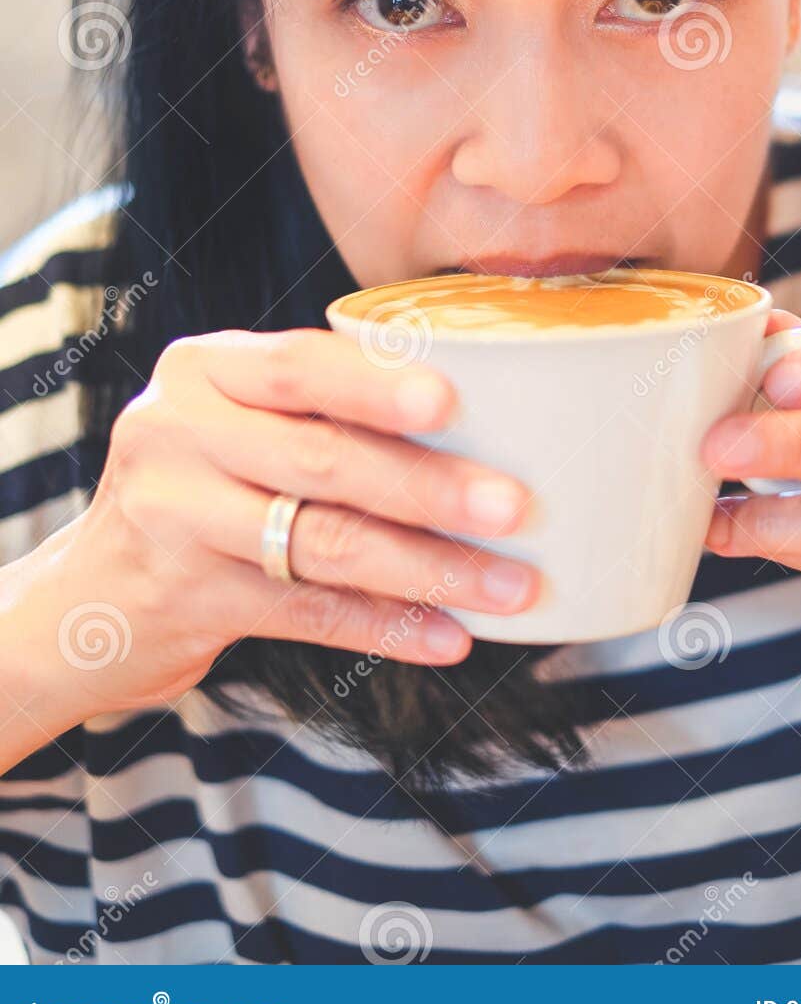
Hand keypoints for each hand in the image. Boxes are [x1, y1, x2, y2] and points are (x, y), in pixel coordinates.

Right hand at [8, 329, 539, 729]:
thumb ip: (319, 409)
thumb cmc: (200, 484)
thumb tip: (483, 417)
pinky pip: (311, 614)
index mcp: (204, 370)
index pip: (299, 366)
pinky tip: (450, 637)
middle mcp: (178, 433)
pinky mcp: (187, 600)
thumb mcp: (233, 420)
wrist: (83, 596)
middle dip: (428, 486)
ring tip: (510, 585)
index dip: (376, 385)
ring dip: (429, 568)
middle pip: (321, 459)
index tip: (453, 402)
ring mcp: (175, 519)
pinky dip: (389, 626)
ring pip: (324, 543)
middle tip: (513, 506)